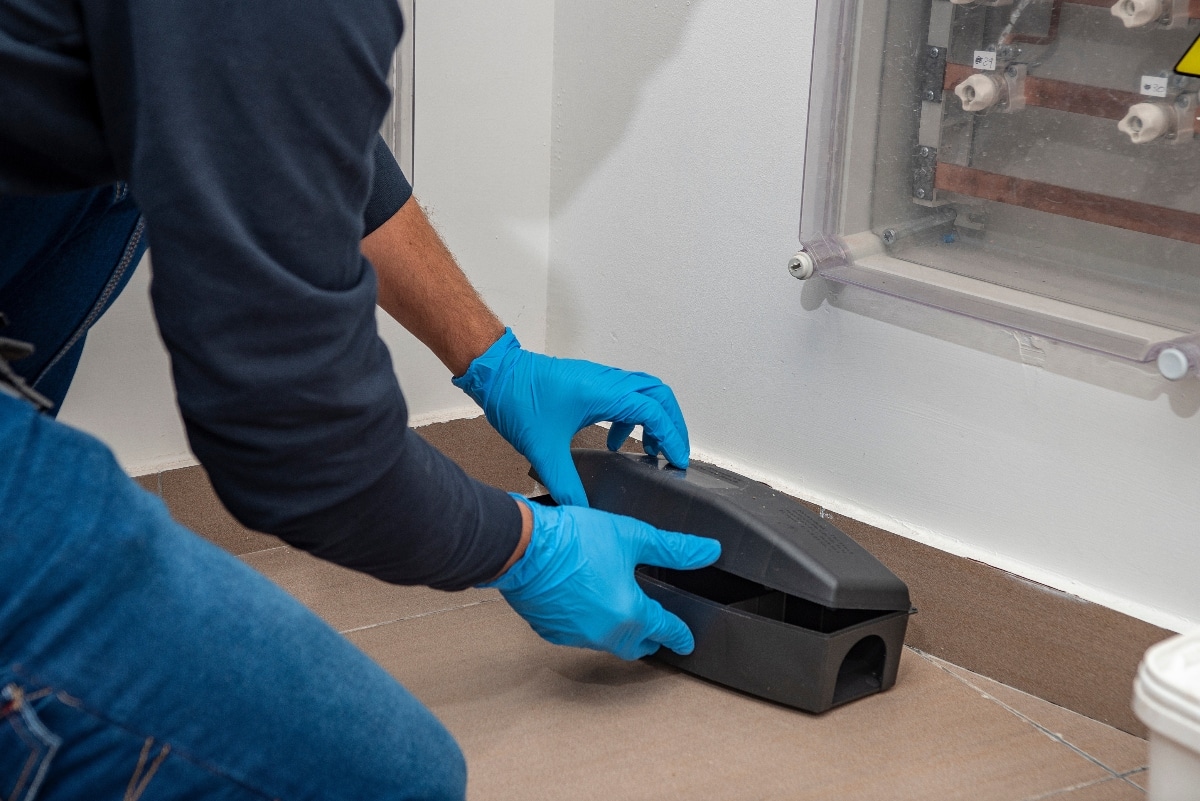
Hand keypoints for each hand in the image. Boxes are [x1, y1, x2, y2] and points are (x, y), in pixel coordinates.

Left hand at [453, 329, 688, 506]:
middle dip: (672, 424)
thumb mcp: (543, 450)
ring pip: (644, 391)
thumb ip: (565, 483)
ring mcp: (600, 378)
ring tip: (649, 449)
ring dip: (654, 418)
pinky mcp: (591, 380)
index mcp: (602, 394)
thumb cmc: (517, 400)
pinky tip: (613, 441)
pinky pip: (626, 394)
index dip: (671, 436)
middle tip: (674, 453)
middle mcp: (607, 381)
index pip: (653, 412)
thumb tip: (582, 511)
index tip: (678, 460)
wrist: (498, 373)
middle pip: (659, 395)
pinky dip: (631, 416)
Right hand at [481, 497, 719, 659]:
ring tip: (622, 611)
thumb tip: (708, 551)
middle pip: (636, 645)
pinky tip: (588, 605)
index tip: (686, 641)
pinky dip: (590, 625)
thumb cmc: (573, 540)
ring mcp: (576, 636)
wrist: (523, 548)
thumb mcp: (632, 536)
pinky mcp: (551, 631)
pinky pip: (580, 636)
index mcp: (630, 614)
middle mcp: (605, 633)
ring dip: (619, 631)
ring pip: (607, 642)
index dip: (680, 634)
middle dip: (649, 638)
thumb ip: (674, 548)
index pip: (665, 630)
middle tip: (657, 629)